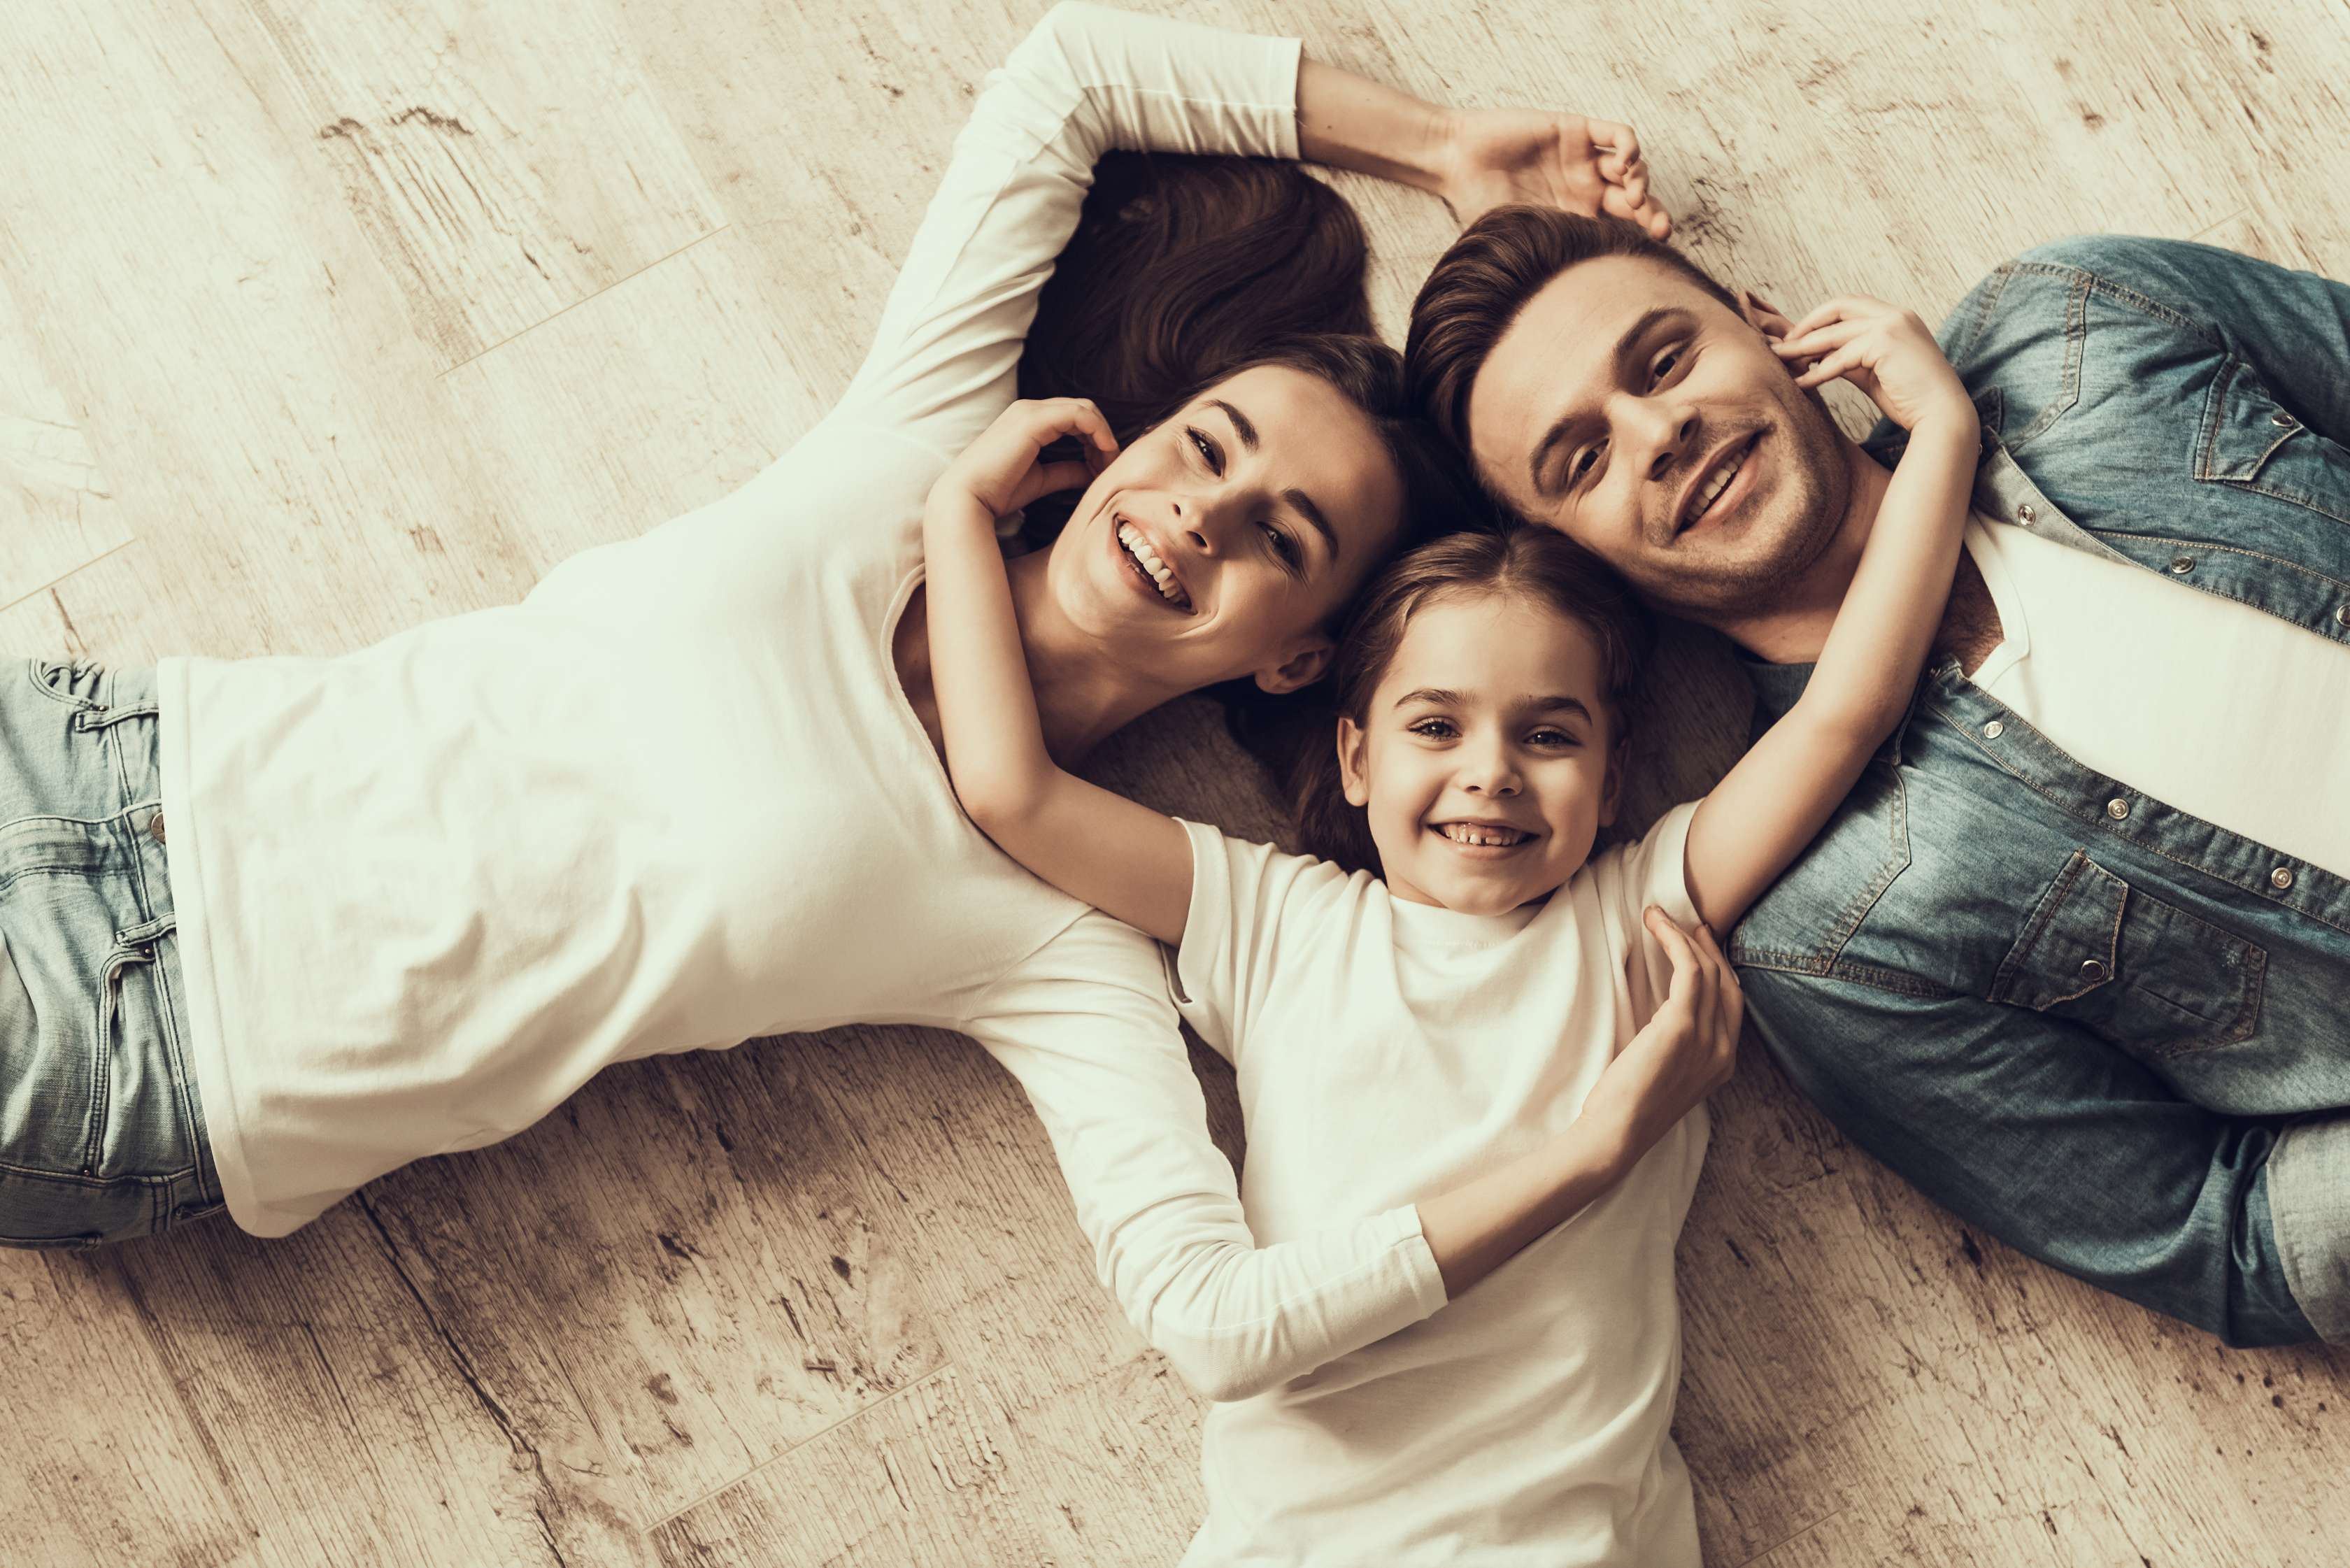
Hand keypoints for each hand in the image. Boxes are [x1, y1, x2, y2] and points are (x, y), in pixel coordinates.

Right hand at [932, 398, 1119, 520]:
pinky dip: (1098, 432)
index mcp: (1028, 420)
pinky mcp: (1034, 420)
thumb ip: (1066, 471)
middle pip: (1083, 409)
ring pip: (1085, 409)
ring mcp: (1030, 411)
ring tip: (1110, 463)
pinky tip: (1104, 454)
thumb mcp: (1041, 479)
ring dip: (1103, 434)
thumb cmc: (998, 491)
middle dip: (1103, 435)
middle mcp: (1029, 410)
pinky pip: (1079, 415)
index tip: (1104, 466)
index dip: (1095, 439)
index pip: (1074, 417)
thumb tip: (1092, 473)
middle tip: (1112, 464)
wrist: (968, 497)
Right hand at [1436, 108, 1669, 236]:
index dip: (1644, 235)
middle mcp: (1585, 188)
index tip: (1656, 247)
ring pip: (1631, 167)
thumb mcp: (1516, 239)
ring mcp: (1583, 159)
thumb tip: (1578, 300)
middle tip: (1660, 227)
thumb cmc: (1478, 203)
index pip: (1623, 227)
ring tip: (1632, 197)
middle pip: (1635, 199)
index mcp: (1575, 217)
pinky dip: (1629, 146)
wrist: (1457, 161)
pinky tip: (1625, 162)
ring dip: (1640, 181)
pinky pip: (1616, 134)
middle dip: (1653, 212)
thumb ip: (1547, 257)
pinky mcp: (1577, 130)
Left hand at [1579, 908, 1741, 1166]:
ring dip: (1683, 937)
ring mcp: (1707, 1039)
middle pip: (1726, 983)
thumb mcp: (1664, 1077)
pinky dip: (1673, 941)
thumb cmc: (1626, 1109)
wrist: (1616, 1135)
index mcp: (1721, 1064)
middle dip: (1709, 948)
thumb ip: (1677, 1051)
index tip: (1700, 946)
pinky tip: (1656, 925)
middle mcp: (1722, 1051)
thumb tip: (1663, 1021)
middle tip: (1688, 924)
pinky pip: (1688, 969)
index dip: (1720, 970)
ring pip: (1707, 971)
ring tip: (1659, 917)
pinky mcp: (1681, 1027)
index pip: (1732, 1005)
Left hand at [1766, 295, 1975, 435]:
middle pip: (1839, 306)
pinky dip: (1817, 372)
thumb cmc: (1910, 398)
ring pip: (1834, 334)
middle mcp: (1896, 314)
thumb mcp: (1873, 372)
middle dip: (1807, 324)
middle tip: (1782, 345)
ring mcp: (1891, 325)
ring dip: (1803, 348)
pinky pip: (1840, 358)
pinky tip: (1801, 384)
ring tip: (1780, 361)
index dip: (1820, 319)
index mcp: (1897, 317)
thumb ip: (1849, 359)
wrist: (1942, 415)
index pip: (1850, 305)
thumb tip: (1815, 358)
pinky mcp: (1885, 343)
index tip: (1798, 338)